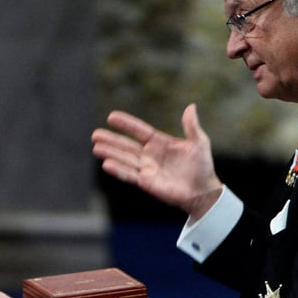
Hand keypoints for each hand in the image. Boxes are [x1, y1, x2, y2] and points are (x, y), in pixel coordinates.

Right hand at [91, 104, 222, 219]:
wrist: (203, 191)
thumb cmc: (202, 166)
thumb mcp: (199, 143)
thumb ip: (192, 126)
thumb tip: (191, 107)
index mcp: (160, 143)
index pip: (139, 131)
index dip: (126, 124)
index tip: (111, 117)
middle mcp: (150, 155)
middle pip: (126, 145)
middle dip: (111, 140)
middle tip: (95, 134)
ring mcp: (146, 169)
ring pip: (124, 159)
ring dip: (110, 153)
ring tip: (96, 147)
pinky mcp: (146, 183)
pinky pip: (129, 175)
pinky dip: (118, 170)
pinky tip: (106, 165)